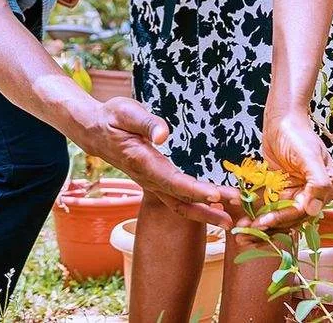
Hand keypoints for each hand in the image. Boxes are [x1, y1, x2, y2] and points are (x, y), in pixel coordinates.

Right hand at [83, 96, 239, 228]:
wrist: (94, 132)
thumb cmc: (112, 117)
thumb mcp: (126, 112)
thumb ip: (146, 123)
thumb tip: (164, 134)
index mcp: (142, 162)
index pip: (173, 181)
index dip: (195, 190)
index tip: (216, 194)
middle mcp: (148, 178)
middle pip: (181, 198)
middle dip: (209, 205)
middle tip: (237, 207)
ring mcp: (151, 183)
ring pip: (179, 205)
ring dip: (204, 213)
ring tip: (230, 220)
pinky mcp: (154, 181)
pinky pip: (176, 200)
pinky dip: (195, 207)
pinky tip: (212, 207)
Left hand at [250, 109, 332, 234]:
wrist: (282, 117)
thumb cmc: (297, 133)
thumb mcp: (309, 155)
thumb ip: (317, 182)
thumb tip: (314, 210)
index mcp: (327, 189)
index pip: (304, 212)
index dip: (282, 219)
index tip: (262, 224)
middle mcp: (314, 194)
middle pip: (290, 217)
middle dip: (267, 228)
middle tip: (244, 237)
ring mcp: (297, 192)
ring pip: (278, 215)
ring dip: (259, 225)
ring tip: (240, 234)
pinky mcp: (282, 188)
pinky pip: (269, 204)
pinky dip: (255, 212)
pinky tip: (241, 219)